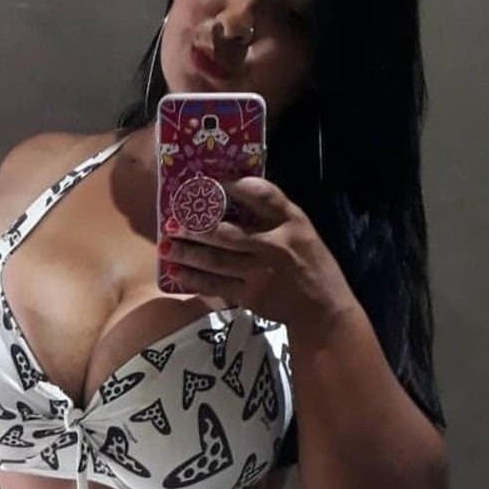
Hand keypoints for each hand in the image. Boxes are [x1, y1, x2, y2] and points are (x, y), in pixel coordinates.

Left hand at [159, 178, 354, 337]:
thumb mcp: (302, 230)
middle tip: (173, 220)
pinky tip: (177, 272)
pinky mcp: (250, 296)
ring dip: (187, 252)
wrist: (321, 308)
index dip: (234, 185)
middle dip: (196, 227)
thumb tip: (234, 190)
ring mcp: (260, 273)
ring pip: (216, 260)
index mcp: (292, 223)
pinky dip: (193, 279)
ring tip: (167, 245)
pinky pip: (215, 285)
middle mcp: (275, 246)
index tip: (210, 179)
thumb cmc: (309, 263)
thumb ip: (273, 213)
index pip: (263, 196)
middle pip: (228, 233)